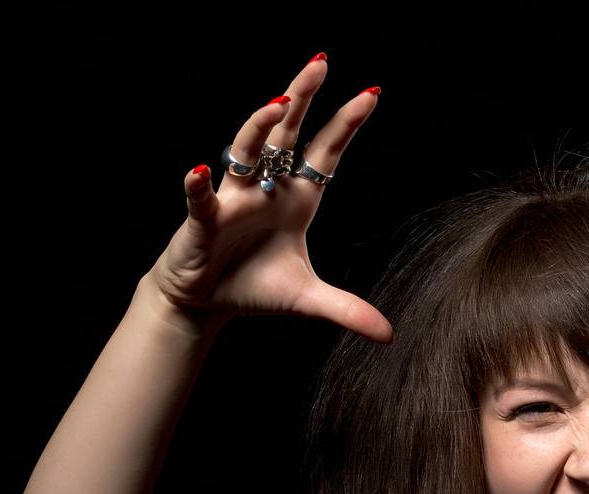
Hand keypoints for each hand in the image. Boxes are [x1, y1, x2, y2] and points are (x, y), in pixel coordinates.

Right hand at [145, 54, 393, 342]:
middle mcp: (266, 187)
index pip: (325, 151)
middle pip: (286, 133)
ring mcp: (233, 198)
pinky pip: (201, 197)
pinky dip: (199, 184)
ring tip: (278, 104)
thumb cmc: (253, 287)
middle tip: (321, 64)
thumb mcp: (308, 300)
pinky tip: (200, 170)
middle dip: (303, 97)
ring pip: (246, 150)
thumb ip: (348, 310)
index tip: (372, 94)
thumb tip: (389, 335)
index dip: (347, 124)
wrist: (204, 303)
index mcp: (297, 197)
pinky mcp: (203, 219)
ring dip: (259, 126)